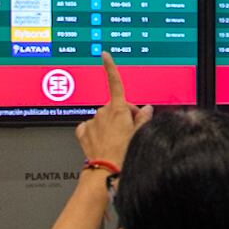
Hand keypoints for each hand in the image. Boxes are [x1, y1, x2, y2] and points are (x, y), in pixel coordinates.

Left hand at [74, 53, 153, 167]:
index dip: (110, 67)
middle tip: (131, 131)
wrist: (106, 173)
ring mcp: (91, 122)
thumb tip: (146, 109)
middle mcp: (103, 113)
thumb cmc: (124, 155)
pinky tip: (102, 142)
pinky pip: (90, 127)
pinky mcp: (83, 132)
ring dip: (110, 125)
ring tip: (117, 141)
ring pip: (103, 118)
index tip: (105, 55)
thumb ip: (143, 118)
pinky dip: (96, 132)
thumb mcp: (140, 135)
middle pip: (115, 107)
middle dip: (123, 115)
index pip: (115, 83)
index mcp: (118, 110)